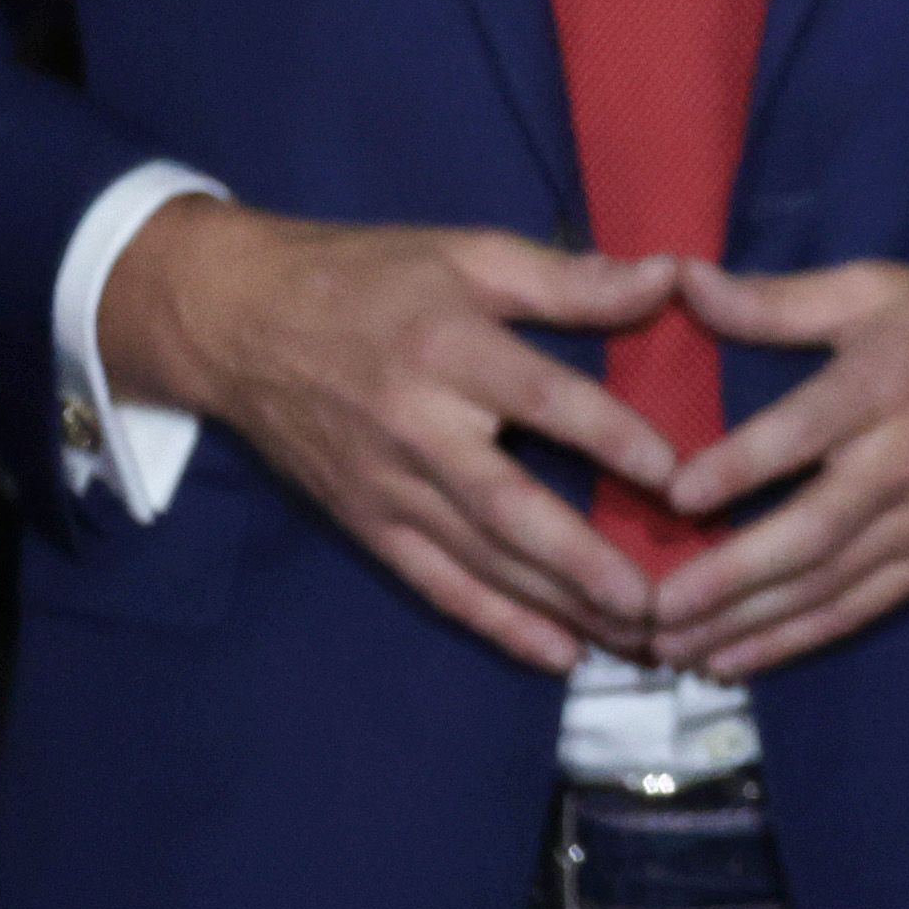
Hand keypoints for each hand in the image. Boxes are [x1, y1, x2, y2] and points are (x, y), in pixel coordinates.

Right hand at [91, 197, 684, 672]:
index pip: (540, 399)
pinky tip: (558, 653)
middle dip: (582, 561)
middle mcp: (417, 429)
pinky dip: (496, 623)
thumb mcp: (468, 254)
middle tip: (656, 602)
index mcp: (448, 351)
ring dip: (557, 604)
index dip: (607, 434)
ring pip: (479, 558)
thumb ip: (570, 279)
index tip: (673, 471)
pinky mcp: (366, 523)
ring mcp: (387, 486)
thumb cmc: (367, 278)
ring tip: (635, 637)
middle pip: (506, 505)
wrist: (234, 322)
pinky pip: (435, 583)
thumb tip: (671, 277)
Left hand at [642, 252, 908, 678]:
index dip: (738, 466)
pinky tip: (737, 659)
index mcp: (884, 385)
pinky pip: (861, 608)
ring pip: (827, 584)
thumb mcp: (881, 289)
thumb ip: (779, 299)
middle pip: (809, 531)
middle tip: (650, 611)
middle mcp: (902, 461)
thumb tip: (679, 282)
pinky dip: (797, 639)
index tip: (673, 495)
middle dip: (727, 578)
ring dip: (746, 622)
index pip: (802, 432)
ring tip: (671, 649)